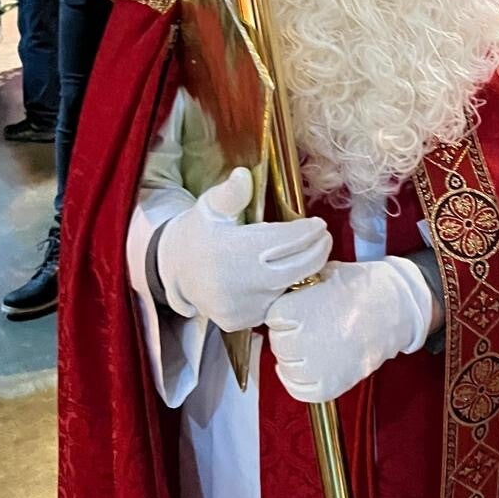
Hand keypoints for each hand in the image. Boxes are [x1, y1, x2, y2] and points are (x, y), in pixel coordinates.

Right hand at [156, 167, 331, 331]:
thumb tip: (243, 175)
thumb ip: (230, 193)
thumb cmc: (199, 233)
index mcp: (232, 251)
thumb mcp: (209, 207)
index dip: (308, 232)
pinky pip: (274, 304)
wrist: (175, 271)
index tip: (319, 223)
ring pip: (288, 288)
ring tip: (308, 252)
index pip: (285, 242)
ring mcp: (241, 308)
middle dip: (317, 251)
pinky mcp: (241, 322)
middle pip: (298, 269)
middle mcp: (239, 284)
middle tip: (323, 237)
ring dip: (302, 271)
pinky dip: (283, 289)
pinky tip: (284, 274)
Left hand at [266, 256, 433, 403]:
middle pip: (278, 344)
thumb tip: (278, 298)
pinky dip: (299, 382)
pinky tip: (307, 368)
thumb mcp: (323, 276)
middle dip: (289, 335)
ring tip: (312, 346)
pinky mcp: (331, 385)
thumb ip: (296, 290)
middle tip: (308, 328)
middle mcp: (305, 339)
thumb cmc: (360, 289)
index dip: (285, 314)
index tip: (298, 311)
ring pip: (287, 367)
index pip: (272, 319)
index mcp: (297, 310)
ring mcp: (319, 365)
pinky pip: (300, 390)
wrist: (397, 308)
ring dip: (295, 358)